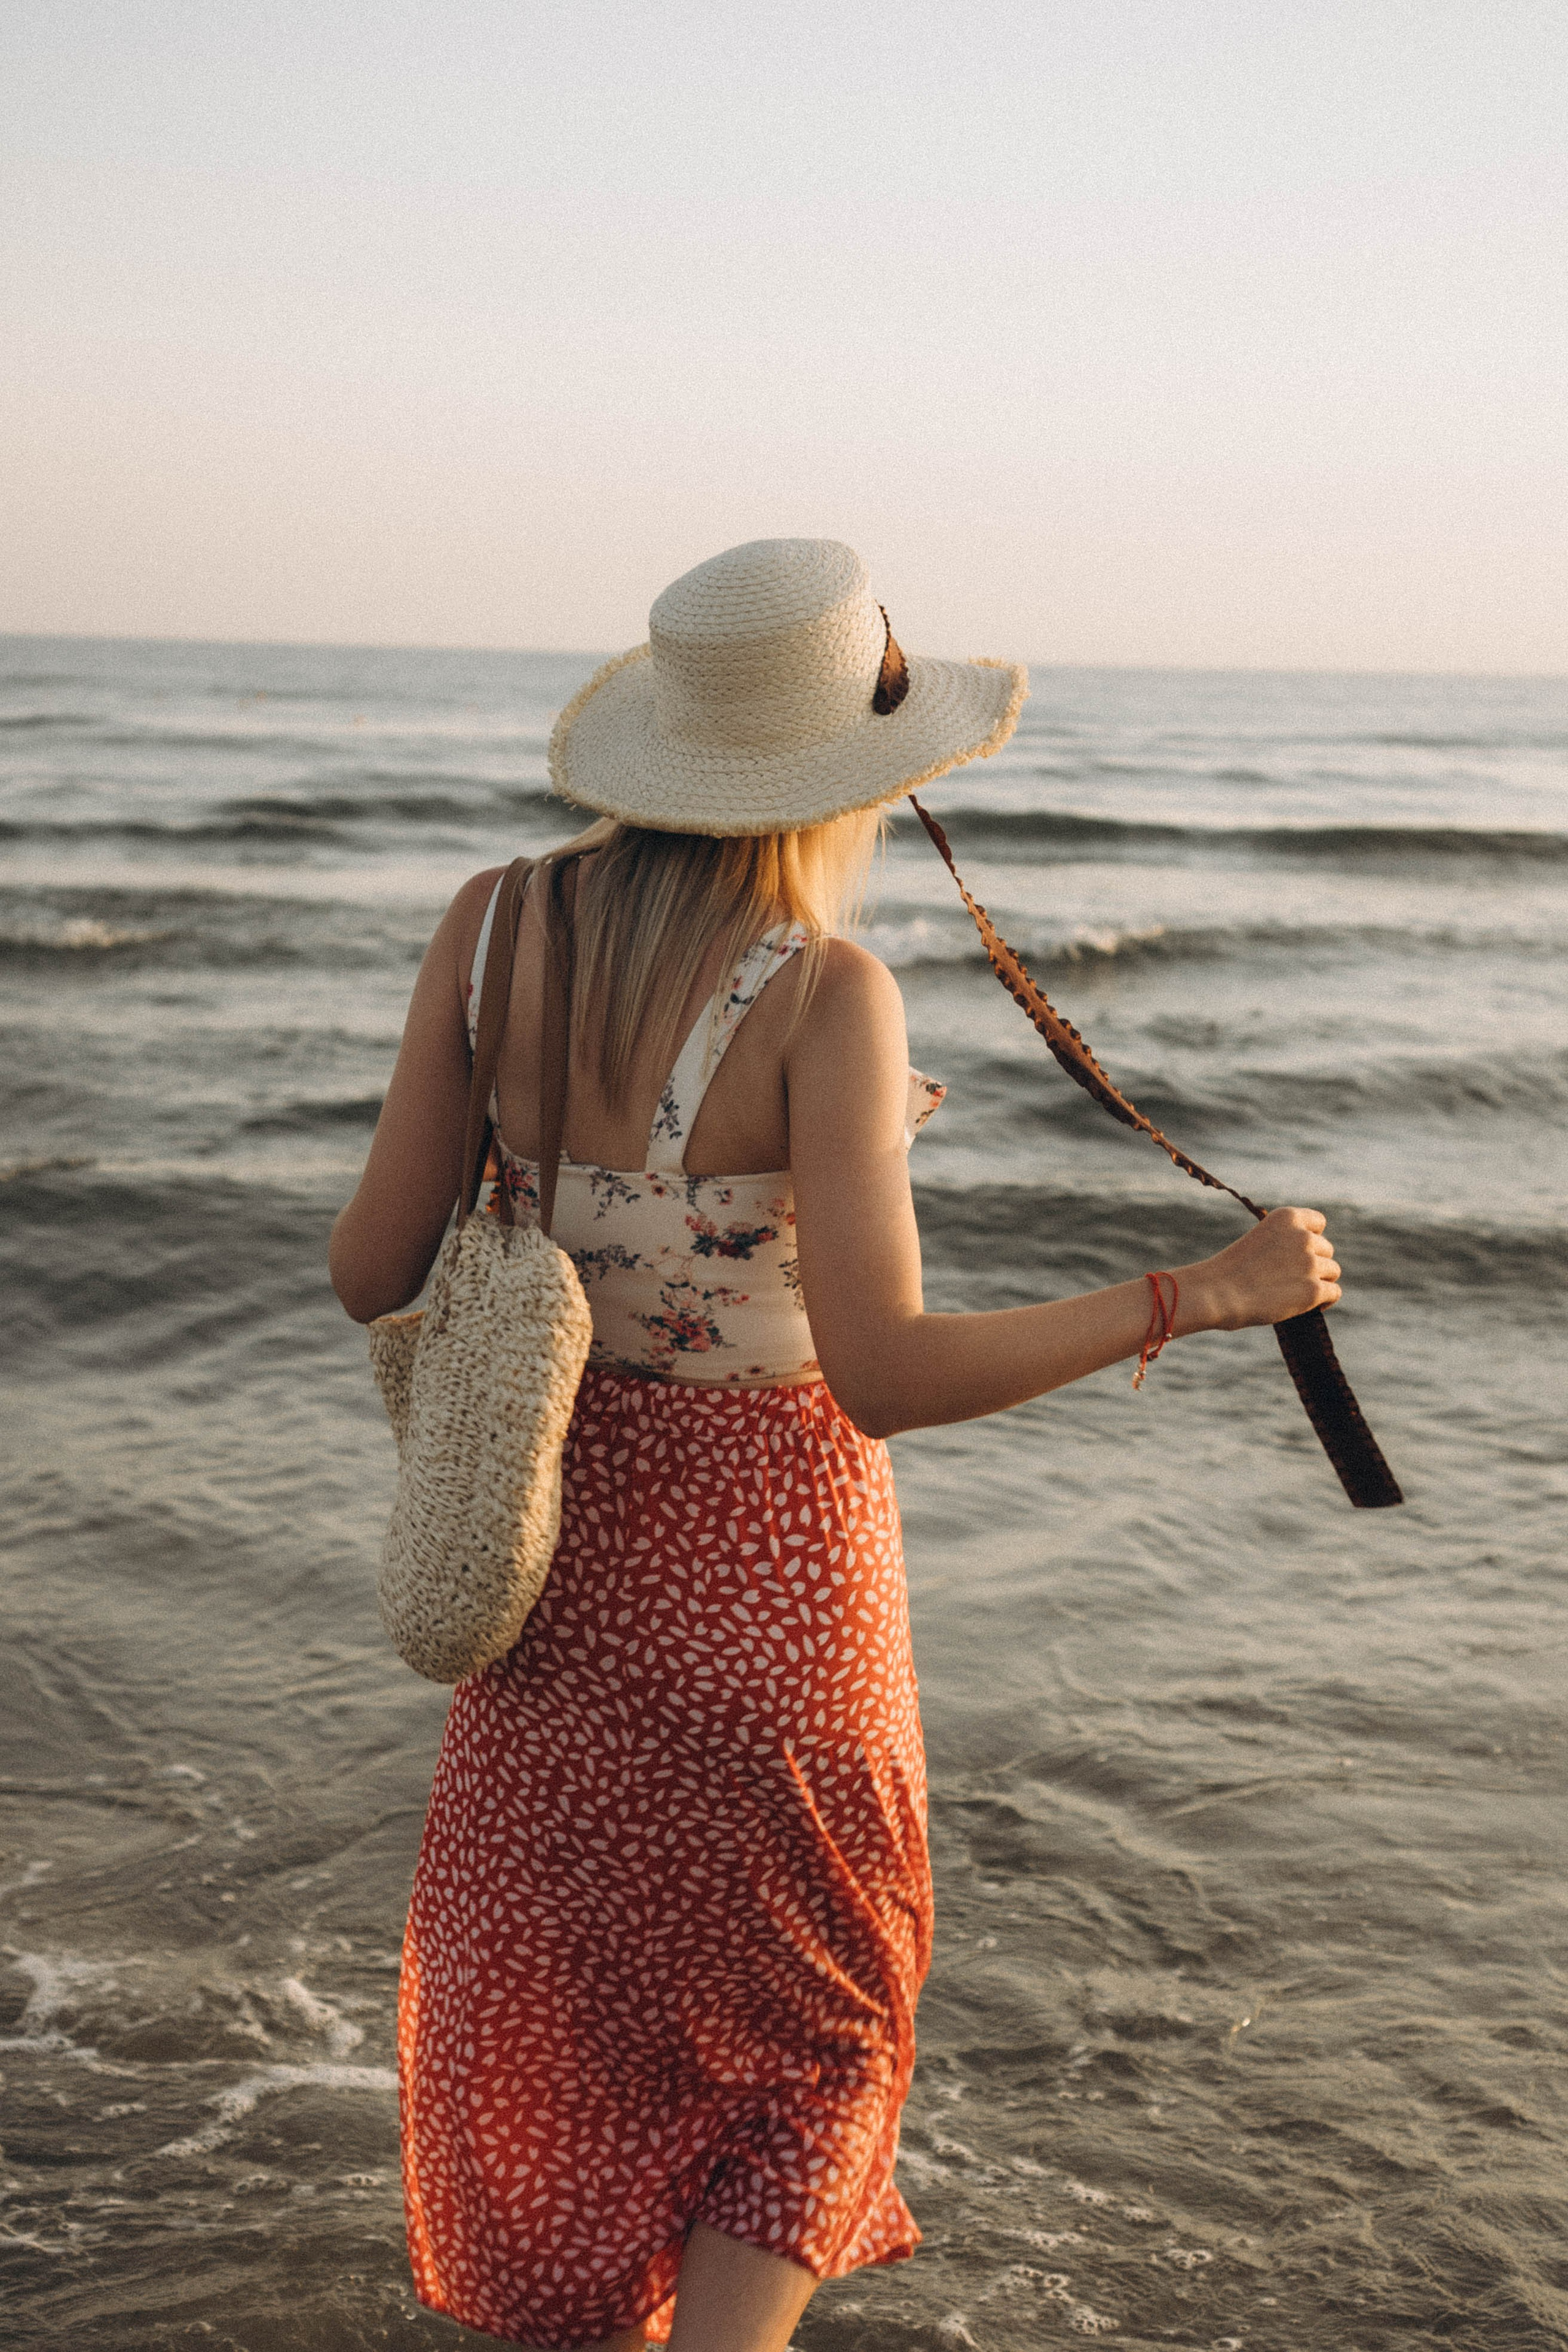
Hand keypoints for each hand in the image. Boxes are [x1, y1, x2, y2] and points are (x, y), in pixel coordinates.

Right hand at [1179, 1206, 1341, 1333]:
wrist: (1216, 1293)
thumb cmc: (1230, 1271)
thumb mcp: (1259, 1241)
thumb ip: (1284, 1243)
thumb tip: (1309, 1262)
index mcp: (1287, 1217)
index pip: (1318, 1223)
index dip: (1311, 1239)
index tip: (1298, 1254)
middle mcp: (1303, 1236)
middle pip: (1326, 1250)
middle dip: (1314, 1263)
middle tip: (1291, 1280)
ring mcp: (1310, 1263)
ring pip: (1332, 1272)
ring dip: (1318, 1282)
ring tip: (1297, 1294)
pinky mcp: (1313, 1290)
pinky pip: (1334, 1293)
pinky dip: (1325, 1300)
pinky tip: (1311, 1307)